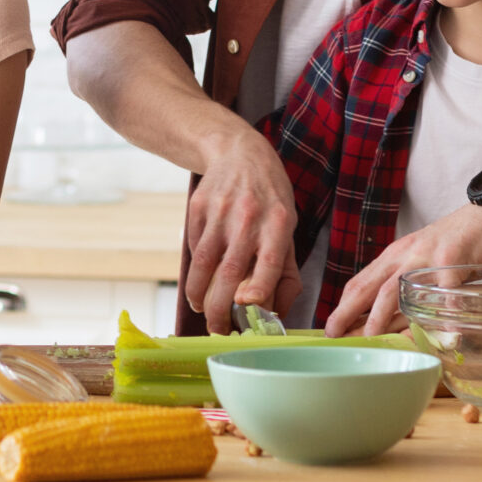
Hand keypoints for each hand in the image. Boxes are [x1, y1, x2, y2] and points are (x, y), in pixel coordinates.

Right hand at [181, 127, 300, 333]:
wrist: (239, 153)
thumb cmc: (270, 200)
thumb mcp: (289, 228)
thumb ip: (286, 272)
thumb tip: (276, 313)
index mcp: (278, 223)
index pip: (269, 261)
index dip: (258, 287)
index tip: (246, 307)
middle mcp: (249, 217)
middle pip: (229, 270)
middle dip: (220, 307)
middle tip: (218, 329)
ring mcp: (220, 211)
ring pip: (202, 262)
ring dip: (198, 294)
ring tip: (202, 310)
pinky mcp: (197, 207)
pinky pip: (192, 246)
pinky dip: (194, 270)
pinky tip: (200, 280)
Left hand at [322, 204, 481, 335]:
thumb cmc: (457, 242)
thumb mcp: (423, 259)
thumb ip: (408, 284)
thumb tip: (392, 321)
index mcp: (395, 256)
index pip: (361, 282)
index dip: (343, 306)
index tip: (330, 328)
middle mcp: (405, 256)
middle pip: (371, 287)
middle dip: (349, 312)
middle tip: (335, 335)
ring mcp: (427, 257)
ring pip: (397, 289)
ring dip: (382, 316)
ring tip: (372, 338)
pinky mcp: (453, 258)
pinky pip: (445, 290)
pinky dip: (442, 313)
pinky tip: (442, 333)